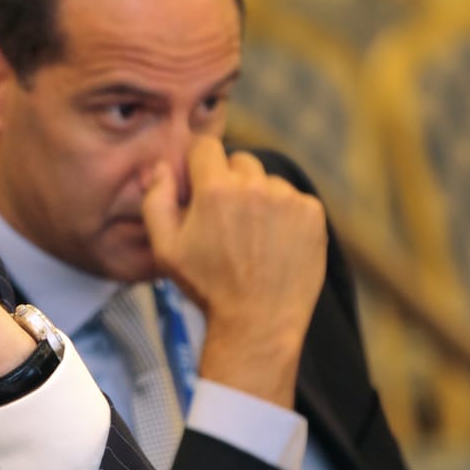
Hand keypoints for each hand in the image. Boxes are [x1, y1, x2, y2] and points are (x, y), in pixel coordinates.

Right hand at [142, 137, 325, 408]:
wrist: (258, 323)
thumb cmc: (207, 287)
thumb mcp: (166, 249)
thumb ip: (156, 200)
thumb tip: (161, 167)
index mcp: (215, 189)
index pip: (206, 147)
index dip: (199, 166)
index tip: (199, 187)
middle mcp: (255, 186)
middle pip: (240, 161)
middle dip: (230, 182)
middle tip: (227, 220)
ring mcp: (288, 198)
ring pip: (268, 181)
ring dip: (259, 198)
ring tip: (253, 237)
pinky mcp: (312, 214)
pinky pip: (294, 199)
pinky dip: (285, 215)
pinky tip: (275, 244)